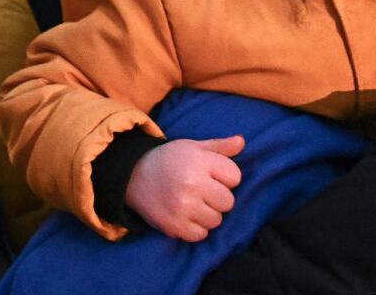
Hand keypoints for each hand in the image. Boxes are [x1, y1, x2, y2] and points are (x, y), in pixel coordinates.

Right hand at [124, 135, 244, 241]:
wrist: (133, 175)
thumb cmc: (168, 160)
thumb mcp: (192, 147)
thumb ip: (219, 147)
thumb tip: (242, 141)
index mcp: (198, 161)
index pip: (235, 177)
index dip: (225, 177)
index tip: (211, 176)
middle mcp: (192, 183)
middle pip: (228, 202)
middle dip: (218, 197)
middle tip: (201, 191)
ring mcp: (183, 206)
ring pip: (216, 220)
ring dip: (207, 214)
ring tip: (192, 203)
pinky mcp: (174, 225)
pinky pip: (201, 235)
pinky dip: (196, 228)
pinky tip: (185, 215)